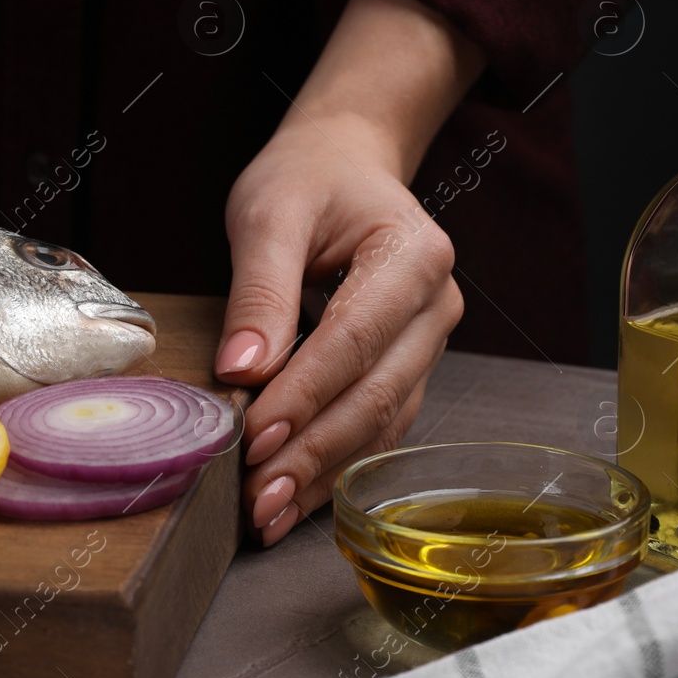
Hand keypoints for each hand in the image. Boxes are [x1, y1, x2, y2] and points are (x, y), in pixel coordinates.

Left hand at [218, 117, 461, 545]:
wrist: (343, 164)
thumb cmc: (306, 180)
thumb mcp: (267, 214)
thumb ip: (258, 291)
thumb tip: (242, 373)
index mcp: (413, 255)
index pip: (354, 340)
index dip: (304, 394)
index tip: (253, 435)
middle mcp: (435, 306)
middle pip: (374, 393)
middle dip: (311, 451)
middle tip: (256, 497)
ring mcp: (428, 343)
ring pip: (379, 423)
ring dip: (322, 473)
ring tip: (266, 512)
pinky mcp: (407, 368)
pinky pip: (375, 427)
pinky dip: (333, 466)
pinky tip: (292, 497)